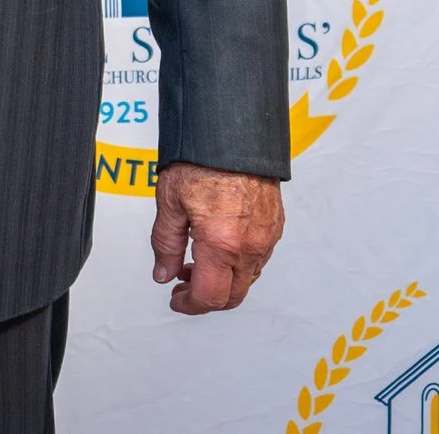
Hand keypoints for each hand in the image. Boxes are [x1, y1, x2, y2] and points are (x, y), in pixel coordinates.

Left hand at [151, 163, 282, 314]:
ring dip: (222, 280)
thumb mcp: (170, 203)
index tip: (177, 299)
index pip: (210, 297)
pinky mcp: (274, 226)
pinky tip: (218, 247)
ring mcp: (266, 237)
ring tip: (195, 262)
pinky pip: (258, 258)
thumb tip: (164, 273)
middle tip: (183, 285)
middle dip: (206, 298)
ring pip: (247, 278)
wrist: (233, 133)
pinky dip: (237, 263)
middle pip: (233, 295)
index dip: (190, 304)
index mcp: (221, 244)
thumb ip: (166, 244)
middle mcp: (250, 246)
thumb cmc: (202, 160)